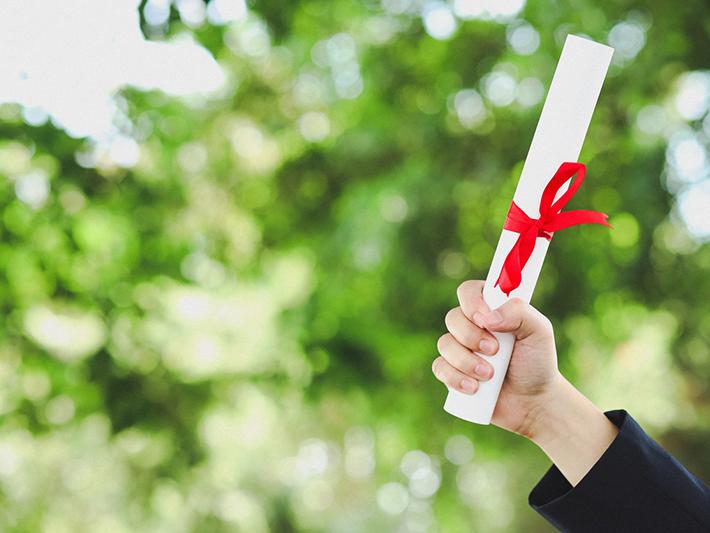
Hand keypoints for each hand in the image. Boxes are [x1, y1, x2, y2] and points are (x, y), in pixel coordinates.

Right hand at [432, 279, 618, 485]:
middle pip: (453, 318)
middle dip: (471, 336)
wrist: (533, 401)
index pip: (468, 291)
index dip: (472, 302)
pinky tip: (473, 388)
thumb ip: (520, 313)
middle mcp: (471, 325)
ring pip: (444, 344)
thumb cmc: (537, 362)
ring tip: (489, 375)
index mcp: (490, 308)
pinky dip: (455, 378)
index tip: (486, 320)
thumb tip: (488, 317)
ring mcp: (459, 349)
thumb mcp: (539, 332)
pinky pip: (439, 368)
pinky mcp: (452, 372)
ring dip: (466, 361)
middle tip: (494, 351)